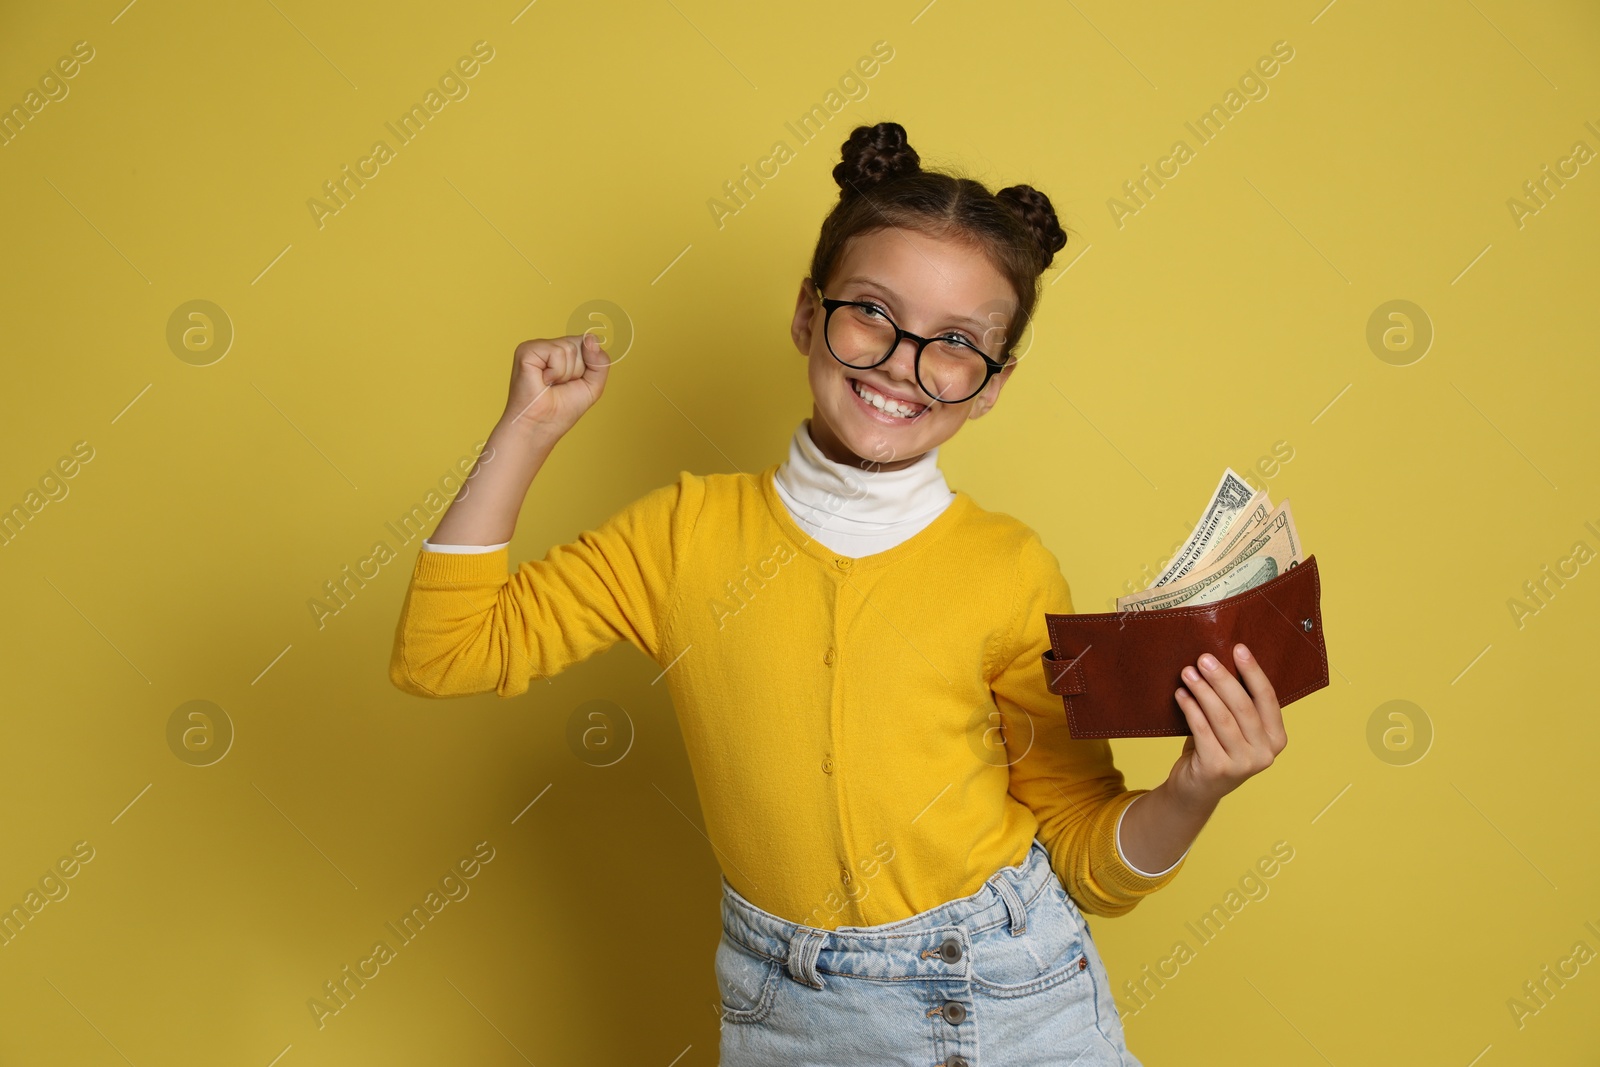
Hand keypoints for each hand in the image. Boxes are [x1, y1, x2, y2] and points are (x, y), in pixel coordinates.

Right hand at [500, 332, 613, 437]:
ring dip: (566, 374)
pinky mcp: (526, 350)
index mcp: (562, 352)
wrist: (540, 426)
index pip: (587, 342)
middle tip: (560, 386)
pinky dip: (556, 372)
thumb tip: (591, 339)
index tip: (574, 382)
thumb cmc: (561, 410)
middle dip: (577, 371)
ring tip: (550, 385)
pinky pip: (557, 352)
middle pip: (580, 344)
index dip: (588, 364)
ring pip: (570, 348)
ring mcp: (536, 347)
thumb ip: (600, 362)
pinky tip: (543, 381)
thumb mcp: (592, 385)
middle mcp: (549, 346)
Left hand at [1167, 643, 1286, 809]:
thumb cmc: (1216, 749)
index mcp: (1276, 739)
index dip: (1253, 672)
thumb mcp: (1236, 729)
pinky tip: (1181, 694)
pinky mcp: (1218, 769)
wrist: (1196, 789)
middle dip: (1222, 678)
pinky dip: (1190, 709)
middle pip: (1243, 706)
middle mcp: (1265, 754)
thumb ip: (1238, 704)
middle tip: (1204, 658)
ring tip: (1188, 672)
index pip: (1268, 698)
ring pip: (1222, 717)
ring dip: (1203, 691)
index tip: (1238, 648)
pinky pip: (1202, 731)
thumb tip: (1223, 659)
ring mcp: (1243, 764)